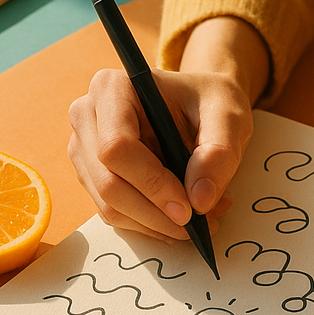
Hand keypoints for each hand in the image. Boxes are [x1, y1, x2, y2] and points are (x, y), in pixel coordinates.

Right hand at [68, 16, 269, 240]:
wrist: (200, 106)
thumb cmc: (209, 101)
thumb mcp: (229, 116)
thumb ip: (219, 153)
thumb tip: (200, 200)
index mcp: (112, 89)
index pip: (117, 147)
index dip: (152, 184)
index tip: (189, 208)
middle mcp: (88, 117)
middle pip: (108, 183)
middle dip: (155, 214)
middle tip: (198, 225)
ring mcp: (84, 149)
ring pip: (109, 206)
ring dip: (155, 225)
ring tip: (199, 221)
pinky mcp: (92, 176)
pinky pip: (114, 214)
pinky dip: (149, 225)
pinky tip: (179, 218)